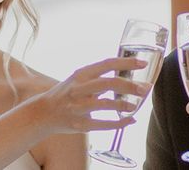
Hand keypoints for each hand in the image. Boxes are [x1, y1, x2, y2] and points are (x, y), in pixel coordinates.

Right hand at [35, 56, 151, 133]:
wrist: (44, 112)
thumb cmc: (67, 92)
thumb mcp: (79, 78)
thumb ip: (99, 76)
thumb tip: (127, 75)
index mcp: (82, 74)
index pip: (107, 64)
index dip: (126, 62)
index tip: (142, 63)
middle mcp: (80, 88)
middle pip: (107, 83)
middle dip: (128, 85)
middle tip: (145, 88)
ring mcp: (79, 107)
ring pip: (105, 104)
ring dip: (123, 105)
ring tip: (136, 104)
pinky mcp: (80, 125)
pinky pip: (103, 125)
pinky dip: (119, 123)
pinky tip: (130, 120)